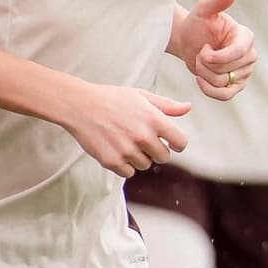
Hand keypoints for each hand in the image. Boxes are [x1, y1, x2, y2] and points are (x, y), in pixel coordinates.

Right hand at [61, 83, 189, 178]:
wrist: (79, 105)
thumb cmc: (111, 98)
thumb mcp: (140, 96)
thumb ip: (167, 105)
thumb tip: (188, 108)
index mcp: (154, 119)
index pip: (181, 143)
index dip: (176, 144)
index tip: (169, 142)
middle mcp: (143, 136)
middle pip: (163, 157)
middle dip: (155, 150)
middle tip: (139, 138)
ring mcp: (128, 150)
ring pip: (145, 165)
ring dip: (138, 156)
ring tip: (123, 140)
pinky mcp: (112, 161)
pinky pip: (128, 172)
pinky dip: (123, 164)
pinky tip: (114, 148)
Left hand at [173, 0, 256, 98]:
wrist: (187, 40)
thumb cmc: (196, 23)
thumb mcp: (204, 10)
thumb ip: (218, 2)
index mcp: (245, 36)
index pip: (238, 52)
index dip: (217, 56)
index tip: (203, 50)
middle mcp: (250, 55)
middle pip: (226, 70)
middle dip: (205, 63)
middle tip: (201, 51)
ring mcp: (244, 72)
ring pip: (221, 83)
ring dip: (203, 73)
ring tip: (200, 60)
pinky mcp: (236, 86)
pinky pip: (224, 95)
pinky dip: (208, 89)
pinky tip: (199, 78)